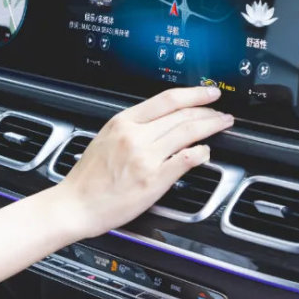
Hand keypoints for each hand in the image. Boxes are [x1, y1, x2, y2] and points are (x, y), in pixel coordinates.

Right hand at [56, 86, 233, 238]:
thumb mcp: (105, 139)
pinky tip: (206, 152)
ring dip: (211, 127)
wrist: (76, 205)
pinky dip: (201, 153)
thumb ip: (131, 128)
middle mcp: (134, 136)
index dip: (194, 93)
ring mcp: (145, 157)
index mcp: (122, 122)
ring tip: (222, 125)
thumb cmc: (87, 178)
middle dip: (208, 111)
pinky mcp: (153, 179)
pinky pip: (186, 159)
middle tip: (221, 113)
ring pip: (188, 132)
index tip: (208, 93)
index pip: (167, 99)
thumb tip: (159, 124)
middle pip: (181, 114)